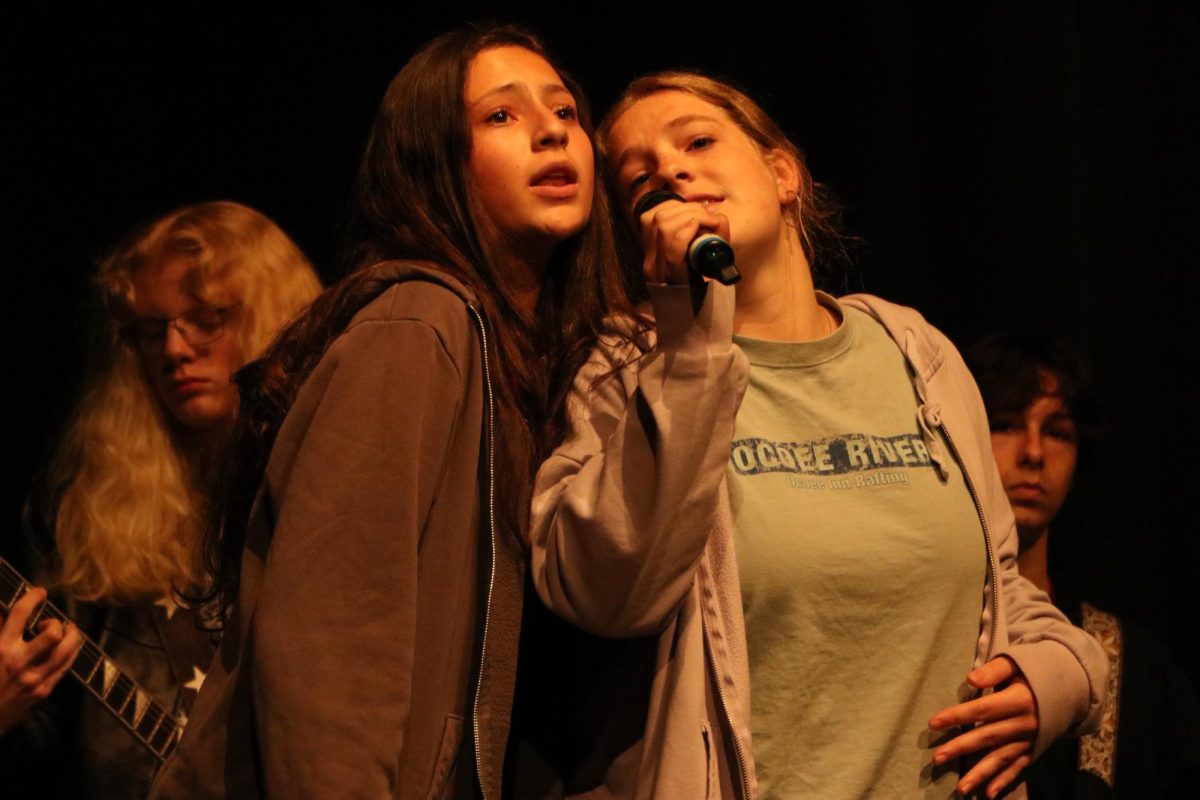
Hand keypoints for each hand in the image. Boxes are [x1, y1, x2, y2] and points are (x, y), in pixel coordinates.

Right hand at [0, 586, 81, 731]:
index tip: (40, 593)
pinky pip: (65, 668)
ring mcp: (34, 679)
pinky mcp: (43, 693)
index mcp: (0, 649)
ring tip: (70, 631)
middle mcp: (19, 663)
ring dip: (72, 636)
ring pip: (65, 651)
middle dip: (56, 622)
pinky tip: (69, 648)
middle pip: (52, 633)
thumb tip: (4, 614)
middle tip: (52, 623)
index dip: (33, 597)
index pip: (20, 614)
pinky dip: (71, 653)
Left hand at [638, 198, 729, 284]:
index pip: (672, 254)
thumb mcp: (717, 260)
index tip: (704, 225)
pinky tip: (682, 211)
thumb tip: (718, 218)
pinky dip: (668, 209)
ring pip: (655, 220)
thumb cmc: (703, 272)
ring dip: (680, 208)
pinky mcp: (642, 241)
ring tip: (697, 211)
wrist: (678, 286)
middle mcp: (655, 268)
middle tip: (707, 215)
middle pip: (663, 229)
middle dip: (688, 214)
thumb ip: (720, 240)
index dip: (686, 234)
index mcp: (675, 278)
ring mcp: (646, 255)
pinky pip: (649, 217)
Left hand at [928, 656, 1038, 797]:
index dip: (957, 716)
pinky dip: (1004, 781)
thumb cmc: (1033, 673)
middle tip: (937, 758)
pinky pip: (1018, 768)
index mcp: (1018, 700)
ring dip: (980, 773)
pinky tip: (989, 793)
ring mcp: (1030, 740)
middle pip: (987, 736)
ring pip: (1001, 758)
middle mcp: (1024, 724)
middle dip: (961, 747)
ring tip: (960, 788)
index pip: (982, 709)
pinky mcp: (1035, 750)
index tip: (933, 723)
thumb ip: (993, 671)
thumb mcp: (1015, 664)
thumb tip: (970, 679)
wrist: (1071, 689)